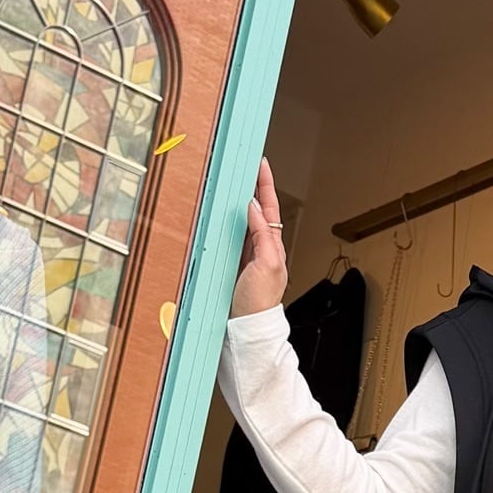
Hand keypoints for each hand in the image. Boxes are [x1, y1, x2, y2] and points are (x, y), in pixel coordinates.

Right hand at [234, 158, 287, 316]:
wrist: (247, 329)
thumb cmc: (260, 302)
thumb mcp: (266, 265)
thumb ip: (262, 236)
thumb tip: (254, 208)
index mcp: (272, 246)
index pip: (269, 207)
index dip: (265, 185)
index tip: (261, 163)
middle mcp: (260, 248)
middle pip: (256, 210)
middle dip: (251, 187)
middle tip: (244, 166)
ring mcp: (246, 255)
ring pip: (242, 221)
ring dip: (238, 202)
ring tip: (232, 182)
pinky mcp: (233, 263)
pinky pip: (230, 235)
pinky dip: (226, 221)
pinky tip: (219, 214)